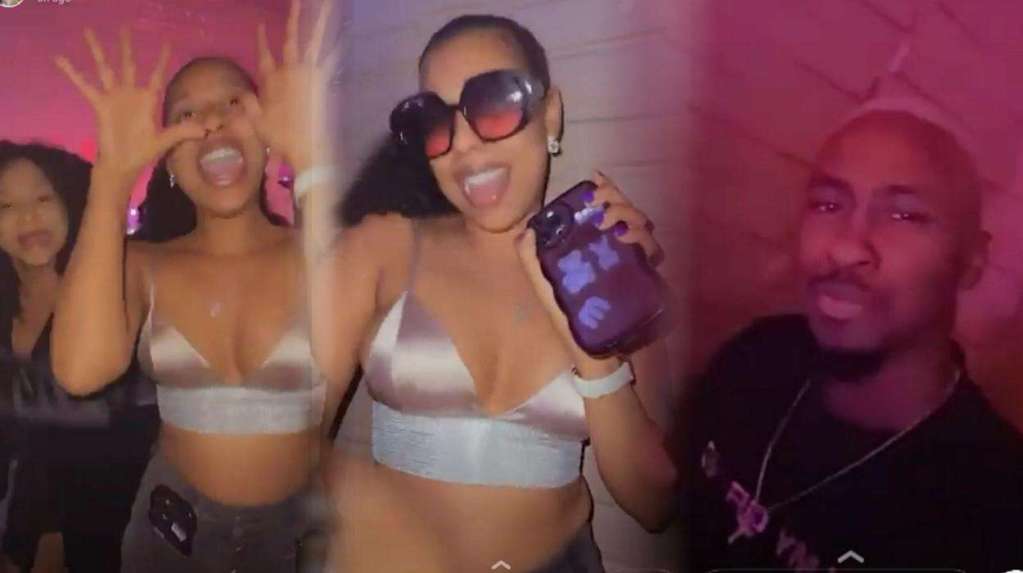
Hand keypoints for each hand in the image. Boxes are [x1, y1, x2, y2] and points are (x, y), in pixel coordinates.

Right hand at [55, 29, 203, 189]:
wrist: (122, 165)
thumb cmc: (143, 153)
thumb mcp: (165, 141)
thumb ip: (182, 131)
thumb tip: (205, 129)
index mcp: (148, 100)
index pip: (157, 75)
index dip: (161, 59)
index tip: (166, 43)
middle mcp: (130, 94)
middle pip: (129, 64)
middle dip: (127, 46)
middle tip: (124, 27)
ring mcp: (114, 97)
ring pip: (105, 68)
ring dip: (97, 50)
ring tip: (88, 31)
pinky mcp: (99, 104)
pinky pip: (84, 85)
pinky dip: (72, 72)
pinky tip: (60, 59)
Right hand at [242, 0, 341, 171]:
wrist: (306, 147)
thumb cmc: (280, 138)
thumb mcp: (257, 122)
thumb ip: (248, 104)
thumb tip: (242, 93)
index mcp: (271, 79)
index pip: (264, 53)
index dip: (261, 39)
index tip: (260, 24)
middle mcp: (290, 70)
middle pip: (291, 37)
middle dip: (295, 16)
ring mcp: (309, 73)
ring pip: (314, 41)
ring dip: (321, 22)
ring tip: (328, 4)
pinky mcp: (324, 80)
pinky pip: (331, 59)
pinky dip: (337, 46)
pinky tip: (344, 35)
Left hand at [515, 171, 659, 373]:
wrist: (596, 355)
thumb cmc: (570, 321)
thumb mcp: (546, 290)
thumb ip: (532, 262)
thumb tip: (526, 230)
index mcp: (592, 245)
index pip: (603, 207)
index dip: (603, 189)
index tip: (595, 180)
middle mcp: (616, 248)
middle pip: (625, 210)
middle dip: (616, 199)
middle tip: (601, 206)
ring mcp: (634, 261)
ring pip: (642, 225)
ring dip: (629, 216)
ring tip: (611, 223)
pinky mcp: (648, 277)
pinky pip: (652, 251)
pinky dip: (643, 240)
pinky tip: (629, 240)